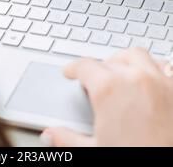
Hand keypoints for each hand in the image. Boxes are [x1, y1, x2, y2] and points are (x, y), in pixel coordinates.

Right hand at [41, 48, 172, 146]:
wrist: (171, 166)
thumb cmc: (137, 155)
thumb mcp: (95, 150)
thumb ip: (67, 139)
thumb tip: (49, 136)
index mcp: (108, 89)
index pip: (83, 66)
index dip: (73, 69)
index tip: (71, 72)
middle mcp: (134, 77)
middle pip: (109, 59)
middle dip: (99, 68)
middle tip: (95, 80)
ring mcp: (159, 80)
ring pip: (137, 55)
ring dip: (126, 61)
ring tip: (121, 72)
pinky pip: (165, 66)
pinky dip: (154, 67)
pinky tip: (151, 78)